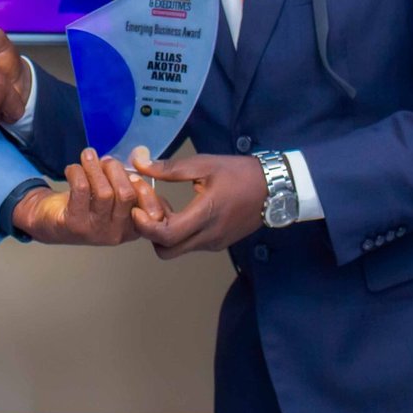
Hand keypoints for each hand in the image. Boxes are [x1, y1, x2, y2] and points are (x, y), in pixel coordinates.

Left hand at [12, 148, 165, 245]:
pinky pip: (81, 190)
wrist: (50, 223)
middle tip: (105, 160)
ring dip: (94, 167)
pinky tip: (72, 169)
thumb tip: (137, 155)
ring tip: (87, 156)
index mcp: (132, 227)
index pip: (151, 211)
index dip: (145, 189)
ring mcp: (95, 231)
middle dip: (115, 170)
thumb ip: (126, 181)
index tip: (133, 173)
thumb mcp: (112, 197)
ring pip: (104, 192)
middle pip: (126, 195)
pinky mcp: (74, 224)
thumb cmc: (85, 206)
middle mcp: (117, 233)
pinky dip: (77, 172)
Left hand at [129, 149, 265, 258]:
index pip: (167, 235)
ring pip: (177, 249)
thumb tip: (138, 161)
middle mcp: (209, 237)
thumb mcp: (204, 164)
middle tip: (149, 207)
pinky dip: (178, 232)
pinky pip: (190, 244)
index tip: (136, 207)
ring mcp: (214, 243)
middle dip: (151, 232)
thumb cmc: (240, 173)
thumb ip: (169, 168)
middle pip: (166, 251)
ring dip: (164, 233)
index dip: (145, 225)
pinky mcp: (218, 243)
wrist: (276, 188)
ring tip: (165, 206)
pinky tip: (180, 210)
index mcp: (206, 215)